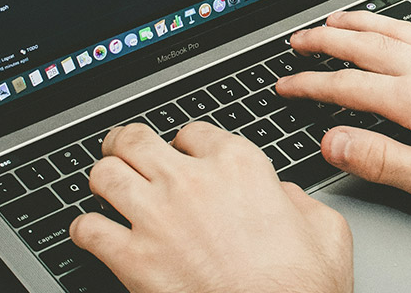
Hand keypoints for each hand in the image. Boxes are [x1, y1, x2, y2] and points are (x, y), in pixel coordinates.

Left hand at [70, 122, 352, 292]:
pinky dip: (84, 229)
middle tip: (123, 151)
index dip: (185, 144)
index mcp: (240, 166)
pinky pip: (88, 229)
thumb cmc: (302, 286)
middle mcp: (192, 182)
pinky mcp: (133, 259)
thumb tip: (283, 198)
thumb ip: (298, 201)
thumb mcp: (325, 229)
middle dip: (126, 144)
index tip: (182, 154)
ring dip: (103, 179)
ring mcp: (157, 218)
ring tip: (105, 186)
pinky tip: (91, 233)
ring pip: (104, 175)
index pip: (193, 133)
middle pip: (136, 140)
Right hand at [277, 10, 410, 216]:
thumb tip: (334, 142)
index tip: (285, 84)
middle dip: (326, 41)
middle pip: (366, 45)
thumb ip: (383, 160)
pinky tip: (399, 26)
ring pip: (396, 30)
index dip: (311, 85)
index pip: (348, 85)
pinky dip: (400, 23)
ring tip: (336, 19)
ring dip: (360, 23)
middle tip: (297, 39)